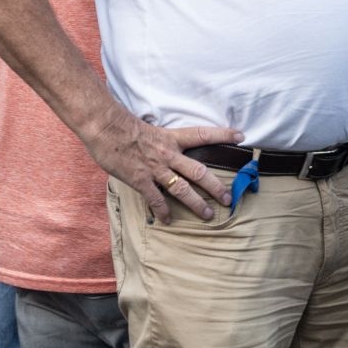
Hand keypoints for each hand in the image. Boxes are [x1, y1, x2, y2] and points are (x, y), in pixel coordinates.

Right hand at [80, 104, 241, 220]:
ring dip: (196, 203)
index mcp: (173, 138)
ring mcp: (156, 169)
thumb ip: (165, 142)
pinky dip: (162, 211)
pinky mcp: (141, 180)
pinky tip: (168, 221)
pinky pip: (155, 199)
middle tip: (229, 198)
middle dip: (216, 187)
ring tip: (208, 215)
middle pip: (199, 171)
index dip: (223, 135)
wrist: (106, 129)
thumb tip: (173, 149)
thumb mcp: (153, 130)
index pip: (204, 134)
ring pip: (182, 189)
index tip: (241, 136)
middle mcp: (169, 154)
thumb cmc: (126, 127)